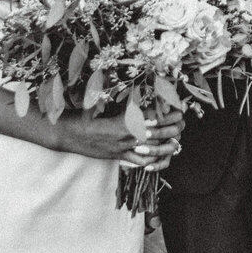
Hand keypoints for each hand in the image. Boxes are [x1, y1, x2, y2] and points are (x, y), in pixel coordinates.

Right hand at [57, 108, 184, 171]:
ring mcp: (122, 147)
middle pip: (156, 133)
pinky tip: (158, 157)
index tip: (179, 109)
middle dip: (171, 128)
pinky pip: (138, 161)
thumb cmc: (87, 114)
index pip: (153, 117)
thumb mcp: (107, 103)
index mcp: (125, 119)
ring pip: (150, 148)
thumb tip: (143, 92)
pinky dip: (150, 160)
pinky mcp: (117, 156)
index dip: (168, 114)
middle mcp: (126, 135)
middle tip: (182, 123)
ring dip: (165, 145)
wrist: (69, 133)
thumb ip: (127, 101)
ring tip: (176, 141)